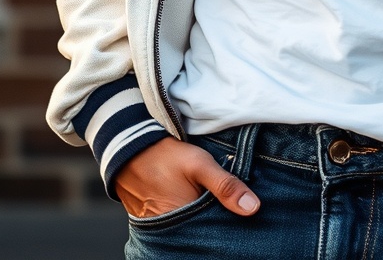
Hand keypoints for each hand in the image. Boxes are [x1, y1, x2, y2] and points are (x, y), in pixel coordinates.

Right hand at [116, 136, 260, 219]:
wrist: (129, 149)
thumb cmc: (166, 156)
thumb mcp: (200, 165)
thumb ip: (226, 186)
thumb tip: (253, 208)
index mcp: (183, 221)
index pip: (214, 233)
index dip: (227, 225)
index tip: (240, 216)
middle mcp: (170, 231)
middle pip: (201, 233)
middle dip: (214, 224)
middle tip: (224, 208)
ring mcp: (159, 228)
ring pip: (189, 229)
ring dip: (201, 221)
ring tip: (210, 206)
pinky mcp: (152, 222)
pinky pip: (175, 226)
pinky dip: (186, 218)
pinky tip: (193, 205)